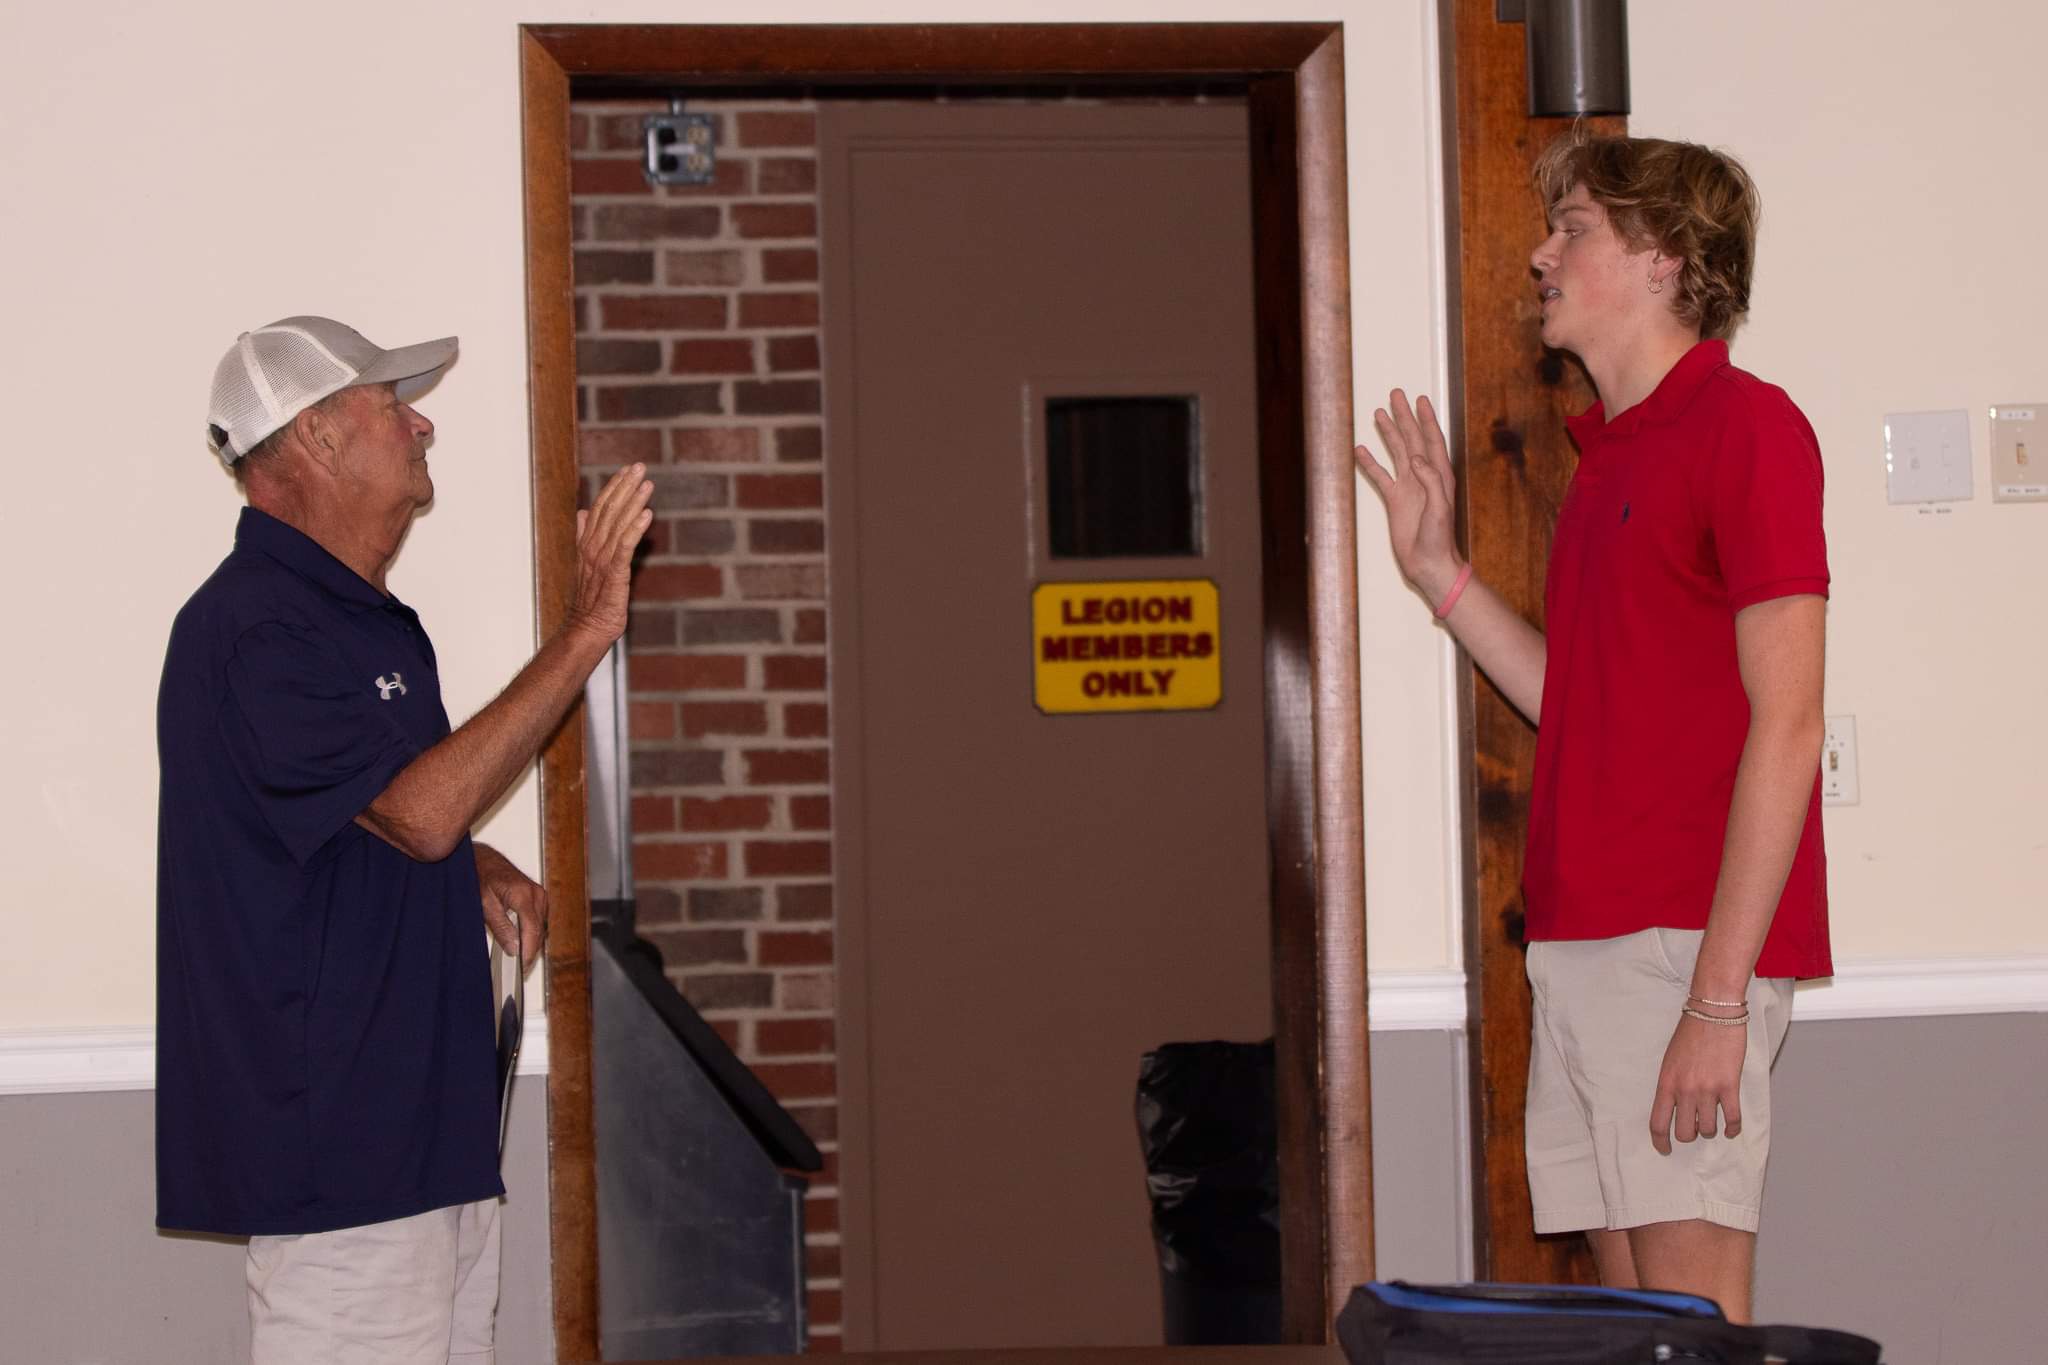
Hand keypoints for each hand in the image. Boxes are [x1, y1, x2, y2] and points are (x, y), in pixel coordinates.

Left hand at [474, 842, 547, 970]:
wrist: (482, 858)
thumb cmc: (480, 875)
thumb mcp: (484, 904)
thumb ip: (501, 927)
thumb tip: (514, 947)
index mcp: (523, 895)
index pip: (533, 931)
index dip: (528, 952)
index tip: (522, 966)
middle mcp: (536, 894)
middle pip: (539, 931)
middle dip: (530, 950)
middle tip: (518, 967)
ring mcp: (539, 894)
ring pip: (541, 927)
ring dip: (532, 942)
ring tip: (518, 956)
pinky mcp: (538, 896)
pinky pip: (539, 920)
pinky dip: (531, 931)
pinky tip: (521, 940)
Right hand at [565, 463, 654, 645]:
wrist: (588, 627)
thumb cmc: (592, 597)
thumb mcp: (588, 562)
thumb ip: (586, 535)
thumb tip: (583, 512)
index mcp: (587, 543)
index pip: (600, 508)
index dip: (614, 487)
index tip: (626, 469)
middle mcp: (593, 547)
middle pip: (609, 510)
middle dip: (625, 487)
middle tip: (639, 466)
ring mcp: (602, 560)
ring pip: (618, 524)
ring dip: (633, 502)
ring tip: (647, 484)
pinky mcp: (614, 574)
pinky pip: (625, 547)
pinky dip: (635, 529)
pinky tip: (647, 515)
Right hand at [1353, 389, 1464, 602]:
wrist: (1428, 562)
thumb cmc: (1439, 538)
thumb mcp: (1440, 508)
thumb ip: (1430, 480)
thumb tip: (1414, 458)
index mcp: (1439, 475)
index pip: (1432, 440)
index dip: (1426, 419)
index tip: (1419, 399)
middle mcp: (1424, 476)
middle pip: (1412, 439)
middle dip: (1405, 417)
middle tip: (1396, 395)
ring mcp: (1408, 487)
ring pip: (1396, 452)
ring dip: (1389, 433)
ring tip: (1379, 414)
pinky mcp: (1394, 500)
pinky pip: (1380, 476)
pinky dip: (1370, 462)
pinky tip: (1361, 449)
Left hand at [1648, 1012, 1747, 1154]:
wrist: (1714, 1013)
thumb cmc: (1690, 1034)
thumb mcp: (1670, 1060)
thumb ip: (1671, 1085)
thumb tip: (1673, 1108)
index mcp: (1666, 1083)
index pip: (1658, 1123)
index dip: (1660, 1142)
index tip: (1664, 1150)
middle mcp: (1685, 1090)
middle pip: (1685, 1133)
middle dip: (1689, 1135)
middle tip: (1693, 1129)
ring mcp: (1708, 1090)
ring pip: (1708, 1129)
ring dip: (1710, 1130)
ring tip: (1712, 1121)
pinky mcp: (1730, 1087)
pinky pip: (1732, 1119)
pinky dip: (1733, 1129)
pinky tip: (1731, 1129)